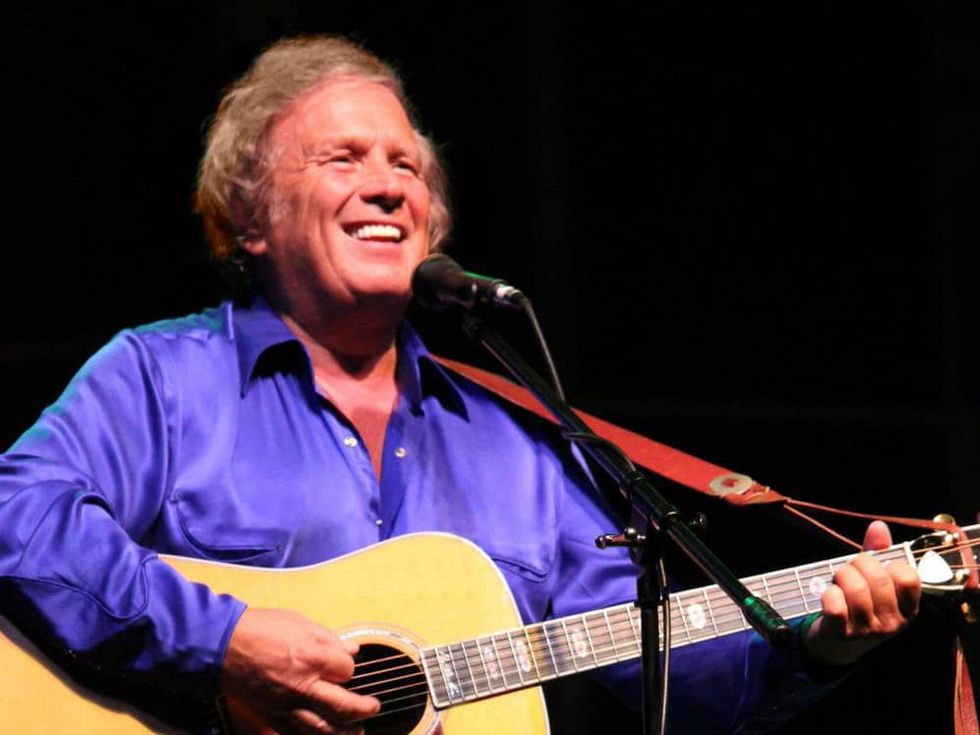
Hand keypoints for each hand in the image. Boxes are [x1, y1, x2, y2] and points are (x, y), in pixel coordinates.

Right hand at [220, 607, 379, 733]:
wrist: (220, 645)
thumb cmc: (257, 629)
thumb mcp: (299, 622)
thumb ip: (328, 638)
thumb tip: (351, 648)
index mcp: (312, 657)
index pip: (346, 670)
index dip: (348, 667)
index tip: (345, 664)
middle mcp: (302, 686)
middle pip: (343, 707)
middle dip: (362, 709)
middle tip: (372, 708)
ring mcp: (285, 705)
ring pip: (321, 728)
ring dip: (343, 732)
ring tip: (356, 732)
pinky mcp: (270, 716)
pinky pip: (294, 733)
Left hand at [802, 521, 920, 666]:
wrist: (836, 644)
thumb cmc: (858, 605)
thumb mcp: (873, 581)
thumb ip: (879, 553)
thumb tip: (878, 526)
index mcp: (907, 608)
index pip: (908, 577)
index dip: (887, 563)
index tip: (876, 566)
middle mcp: (892, 622)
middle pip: (878, 578)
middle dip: (857, 564)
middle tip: (849, 570)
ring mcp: (867, 630)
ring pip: (856, 589)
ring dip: (841, 576)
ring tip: (838, 582)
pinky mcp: (841, 633)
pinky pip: (835, 605)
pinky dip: (828, 593)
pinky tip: (829, 596)